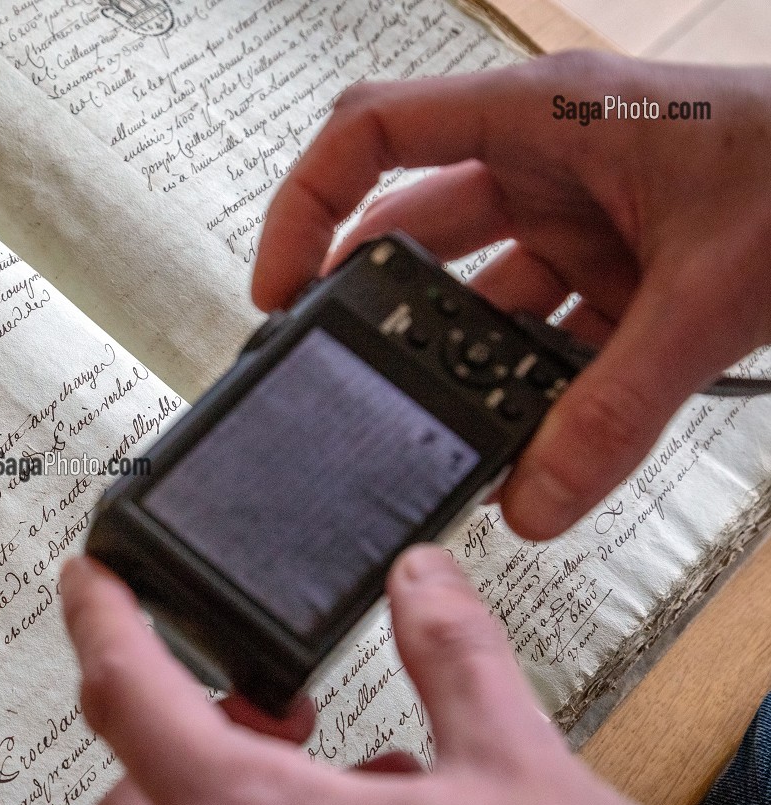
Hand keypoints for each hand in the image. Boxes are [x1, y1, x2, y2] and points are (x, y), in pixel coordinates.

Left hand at [60, 549, 754, 804]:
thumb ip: (452, 657)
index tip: (91, 581)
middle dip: (168, 736)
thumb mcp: (520, 767)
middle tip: (257, 700)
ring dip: (214, 800)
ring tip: (321, 767)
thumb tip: (421, 584)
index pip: (130, 703)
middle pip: (126, 800)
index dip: (101, 623)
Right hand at [252, 52, 770, 539]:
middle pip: (416, 233)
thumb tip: (535, 500)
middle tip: (355, 388)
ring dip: (471, 365)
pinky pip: (549, 333)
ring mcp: (580, 217)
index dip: (306, 205)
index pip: (373, 132)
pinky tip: (534, 438)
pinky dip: (539, 387)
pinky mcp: (618, 268)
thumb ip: (618, 407)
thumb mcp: (712, 288)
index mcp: (542, 114)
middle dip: (385, 312)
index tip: (281, 291)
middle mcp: (545, 160)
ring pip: (485, 297)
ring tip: (450, 432)